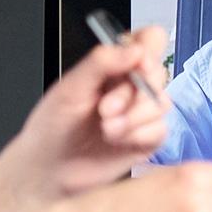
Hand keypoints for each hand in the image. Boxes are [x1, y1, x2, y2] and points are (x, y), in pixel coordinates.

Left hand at [9, 29, 172, 200]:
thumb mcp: (70, 89)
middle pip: (158, 73)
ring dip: (133, 118)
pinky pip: (160, 130)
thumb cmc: (52, 127)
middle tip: (105, 108)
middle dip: (131, 94)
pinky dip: (137, 135)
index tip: (136, 66)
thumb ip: (101, 63)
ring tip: (106, 128)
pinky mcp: (147, 138)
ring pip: (162, 103)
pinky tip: (116, 140)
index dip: (149, 50)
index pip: (149, 40)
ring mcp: (141, 112)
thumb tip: (134, 50)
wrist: (48, 171)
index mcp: (114, 65)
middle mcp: (131, 86)